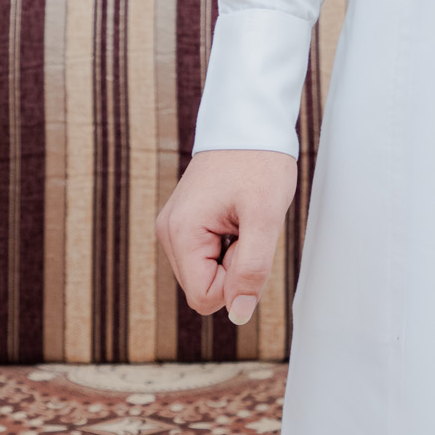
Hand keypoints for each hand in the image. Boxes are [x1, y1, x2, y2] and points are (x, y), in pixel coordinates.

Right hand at [156, 150, 297, 325]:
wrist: (251, 120)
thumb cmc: (260, 160)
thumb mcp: (265, 215)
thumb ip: (252, 268)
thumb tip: (238, 313)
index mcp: (181, 233)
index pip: (205, 297)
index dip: (237, 279)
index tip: (249, 239)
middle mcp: (169, 232)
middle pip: (205, 285)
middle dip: (234, 265)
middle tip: (249, 223)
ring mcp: (175, 226)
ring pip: (208, 270)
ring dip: (233, 252)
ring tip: (243, 214)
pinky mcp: (186, 221)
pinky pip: (208, 252)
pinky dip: (229, 240)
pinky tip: (236, 212)